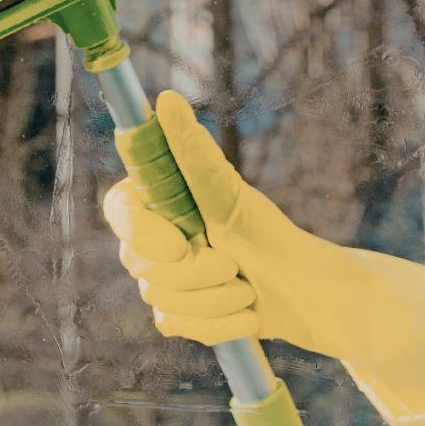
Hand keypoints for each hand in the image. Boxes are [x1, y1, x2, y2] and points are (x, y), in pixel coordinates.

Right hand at [104, 90, 424, 425]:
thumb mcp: (230, 195)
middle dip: (196, 271)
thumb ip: (193, 154)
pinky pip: (178, 325)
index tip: (181, 244)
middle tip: (235, 265)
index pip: (119, 209)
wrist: (306, 291)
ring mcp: (162, 278)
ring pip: (160, 299)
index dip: (142, 232)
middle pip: (139, 262)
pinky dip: (218, 323)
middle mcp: (154, 236)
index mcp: (161, 200)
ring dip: (214, 298)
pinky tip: (245, 313)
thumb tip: (166, 100)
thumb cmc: (269, 234)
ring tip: (246, 287)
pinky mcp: (178, 314)